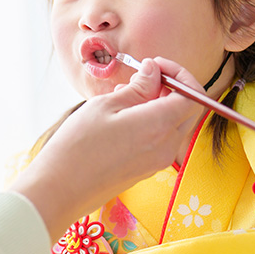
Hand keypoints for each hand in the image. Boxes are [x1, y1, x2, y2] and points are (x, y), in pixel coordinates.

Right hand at [9, 57, 205, 239]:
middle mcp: (167, 146)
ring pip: (174, 124)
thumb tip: (154, 70)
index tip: (155, 65)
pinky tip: (123, 115)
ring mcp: (159, 161)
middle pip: (188, 110)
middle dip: (171, 88)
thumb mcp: (106, 105)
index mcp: (159, 125)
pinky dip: (151, 121)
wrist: (62, 188)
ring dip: (159, 104)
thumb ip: (138, 87)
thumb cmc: (78, 144)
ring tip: (125, 93)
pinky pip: (161, 139)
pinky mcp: (148, 169)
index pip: (193, 95)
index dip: (179, 74)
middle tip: (143, 76)